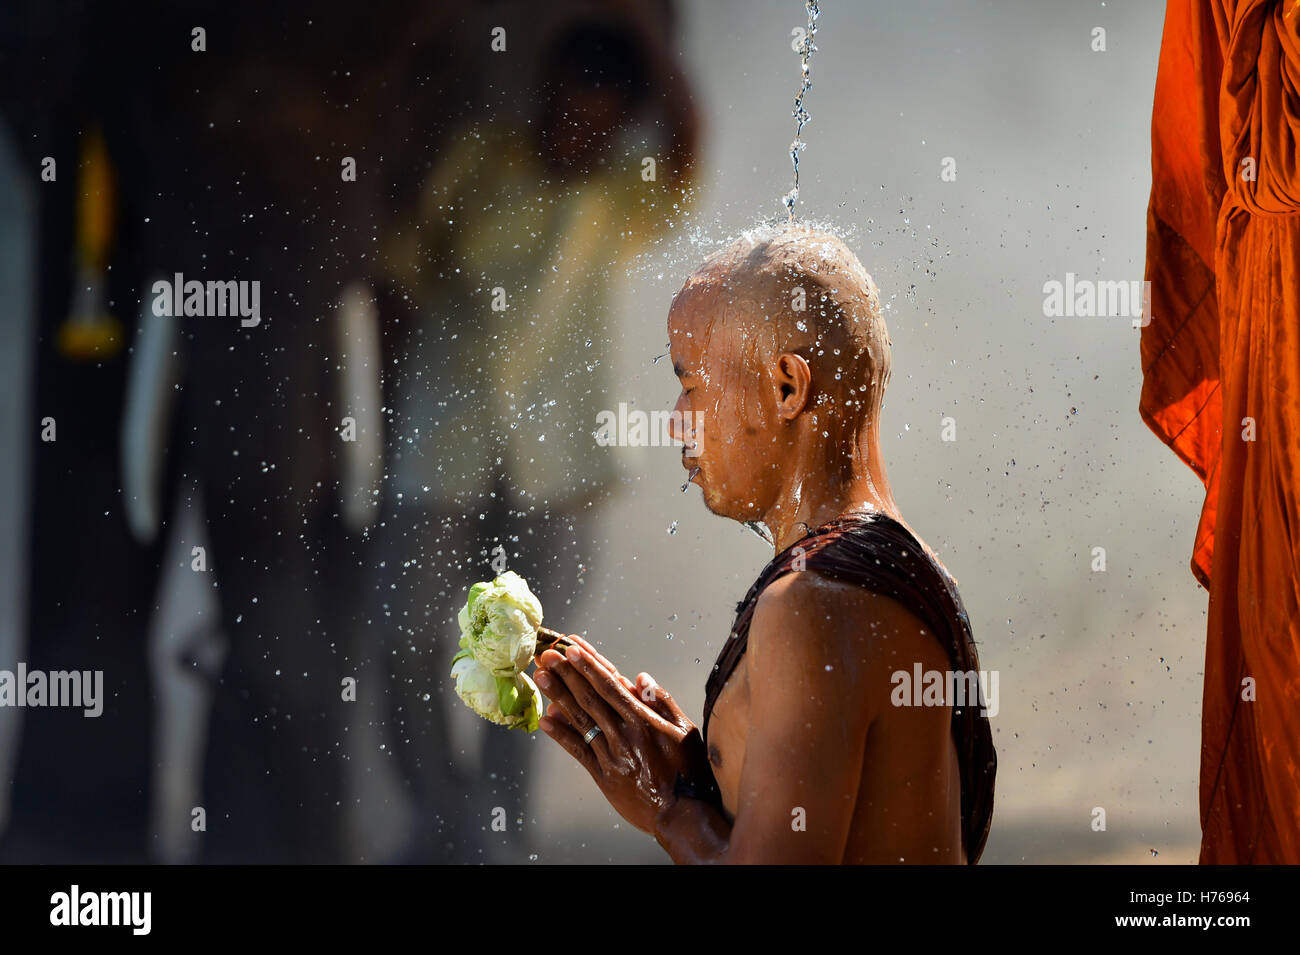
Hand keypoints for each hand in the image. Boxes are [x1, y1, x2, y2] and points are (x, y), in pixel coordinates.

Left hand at [533, 635, 706, 834]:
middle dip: (568, 674)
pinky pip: (578, 751)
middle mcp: (624, 734)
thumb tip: (641, 679)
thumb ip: (662, 702)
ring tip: (542, 677)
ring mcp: (611, 755)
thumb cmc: (687, 771)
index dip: (590, 666)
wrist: (681, 815)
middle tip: (548, 655)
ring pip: (581, 720)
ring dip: (559, 696)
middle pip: (590, 698)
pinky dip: (561, 735)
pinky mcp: (603, 775)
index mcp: (644, 720)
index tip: (573, 648)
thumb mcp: (685, 730)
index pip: (611, 686)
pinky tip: (546, 720)